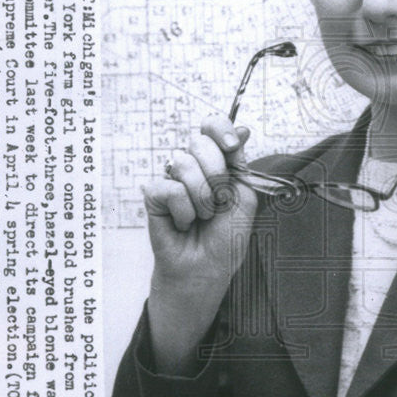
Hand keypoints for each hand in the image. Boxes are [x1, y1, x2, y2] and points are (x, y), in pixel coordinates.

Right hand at [144, 114, 257, 290]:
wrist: (207, 268)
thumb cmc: (226, 238)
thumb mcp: (243, 197)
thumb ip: (239, 163)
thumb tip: (243, 129)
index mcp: (216, 163)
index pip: (213, 127)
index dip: (220, 129)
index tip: (231, 146)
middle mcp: (193, 167)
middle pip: (199, 142)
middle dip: (216, 173)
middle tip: (218, 201)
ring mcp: (172, 179)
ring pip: (184, 163)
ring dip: (202, 198)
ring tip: (202, 217)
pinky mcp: (154, 195)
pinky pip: (171, 189)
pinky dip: (184, 211)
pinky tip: (183, 223)